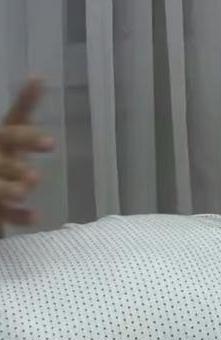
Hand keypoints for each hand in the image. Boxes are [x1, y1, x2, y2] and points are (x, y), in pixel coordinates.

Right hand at [0, 79, 54, 228]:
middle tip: (35, 176)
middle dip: (15, 166)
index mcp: (0, 138)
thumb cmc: (2, 149)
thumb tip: (39, 76)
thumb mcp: (12, 127)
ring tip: (26, 191)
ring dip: (10, 189)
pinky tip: (36, 218)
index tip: (52, 144)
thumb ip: (24, 105)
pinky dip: (19, 216)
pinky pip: (4, 212)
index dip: (28, 138)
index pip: (13, 129)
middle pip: (1, 159)